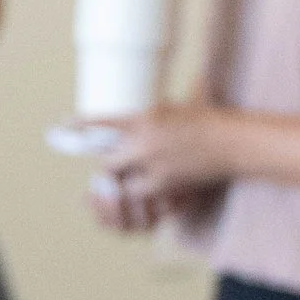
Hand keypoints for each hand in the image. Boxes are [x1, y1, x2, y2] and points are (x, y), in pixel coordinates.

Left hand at [91, 101, 235, 229]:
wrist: (234, 142)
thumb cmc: (210, 120)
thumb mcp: (176, 105)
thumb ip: (150, 114)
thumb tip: (133, 115)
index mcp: (144, 118)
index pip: (103, 123)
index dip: (82, 126)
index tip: (65, 125)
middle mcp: (143, 142)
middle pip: (107, 160)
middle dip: (109, 162)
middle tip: (114, 161)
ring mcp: (153, 166)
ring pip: (120, 181)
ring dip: (123, 181)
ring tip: (134, 176)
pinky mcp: (165, 186)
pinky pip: (140, 194)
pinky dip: (140, 192)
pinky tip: (149, 186)